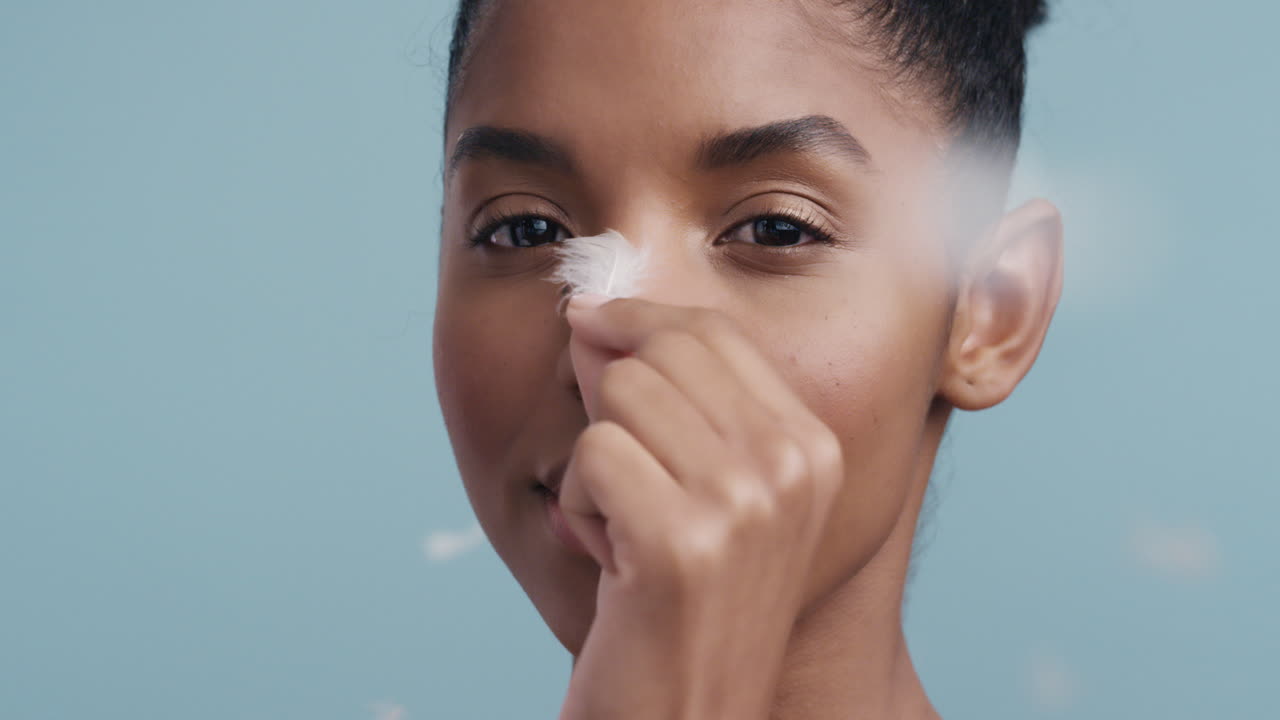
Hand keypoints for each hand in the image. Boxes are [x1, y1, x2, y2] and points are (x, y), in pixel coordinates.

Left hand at [557, 294, 844, 719]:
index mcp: (814, 448)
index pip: (716, 331)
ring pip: (621, 393)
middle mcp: (794, 466)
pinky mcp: (683, 542)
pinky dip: (580, 505)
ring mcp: (746, 503)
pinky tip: (614, 560)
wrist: (685, 718)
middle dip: (613, 394)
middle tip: (617, 469)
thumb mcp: (704, 493)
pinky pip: (591, 454)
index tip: (592, 321)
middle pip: (665, 349)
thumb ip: (667, 400)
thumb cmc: (683, 607)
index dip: (641, 318)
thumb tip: (592, 316)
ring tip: (627, 528)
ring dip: (598, 461)